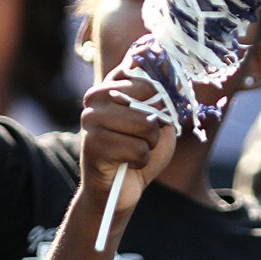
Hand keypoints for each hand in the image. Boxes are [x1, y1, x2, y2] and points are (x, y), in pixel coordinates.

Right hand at [77, 67, 177, 215]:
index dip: (165, 96)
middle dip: (156, 125)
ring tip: (134, 150)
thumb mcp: (160, 119)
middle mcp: (96, 95)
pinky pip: (138, 149)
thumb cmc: (140, 150)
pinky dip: (141, 161)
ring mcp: (90, 119)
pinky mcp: (92, 144)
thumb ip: (165, 95)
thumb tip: (170, 69)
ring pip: (147, 125)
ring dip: (149, 145)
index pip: (149, 72)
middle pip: (151, 98)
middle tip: (141, 138)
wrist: (119, 190)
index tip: (158, 113)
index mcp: (111, 83)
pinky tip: (127, 163)